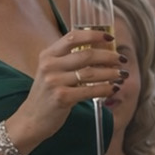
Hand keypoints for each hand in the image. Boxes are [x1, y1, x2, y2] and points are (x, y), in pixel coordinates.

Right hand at [14, 29, 123, 144]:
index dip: (94, 35)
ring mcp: (54, 82)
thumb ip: (69, 60)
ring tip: (122, 74)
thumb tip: (101, 52)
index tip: (110, 38)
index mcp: (48, 54)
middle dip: (109, 56)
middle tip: (122, 60)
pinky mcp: (62, 98)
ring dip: (111, 73)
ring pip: (91, 72)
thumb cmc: (47, 94)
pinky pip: (90, 90)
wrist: (31, 119)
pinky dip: (105, 89)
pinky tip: (113, 88)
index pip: (73, 37)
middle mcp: (50, 65)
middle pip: (86, 54)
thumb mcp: (51, 71)